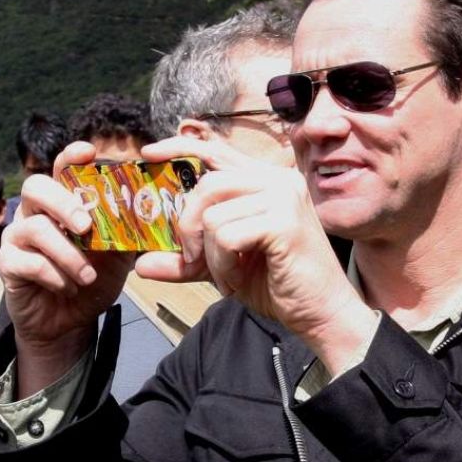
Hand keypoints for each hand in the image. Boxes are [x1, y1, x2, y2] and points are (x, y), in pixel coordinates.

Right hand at [0, 141, 133, 394]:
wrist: (68, 321)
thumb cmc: (91, 279)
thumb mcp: (117, 255)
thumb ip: (126, 232)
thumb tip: (151, 212)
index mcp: (62, 203)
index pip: (62, 168)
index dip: (72, 156)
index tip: (89, 152)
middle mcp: (35, 213)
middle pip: (36, 186)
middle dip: (63, 202)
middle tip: (86, 225)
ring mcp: (18, 237)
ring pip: (34, 228)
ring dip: (67, 253)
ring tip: (88, 275)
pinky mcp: (8, 265)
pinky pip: (28, 262)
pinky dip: (54, 275)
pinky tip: (69, 287)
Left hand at [137, 135, 376, 374]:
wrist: (320, 313)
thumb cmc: (278, 285)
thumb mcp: (223, 266)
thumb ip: (186, 260)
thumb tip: (141, 263)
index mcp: (265, 181)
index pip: (217, 151)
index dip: (180, 148)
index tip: (149, 154)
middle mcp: (278, 180)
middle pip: (207, 185)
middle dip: (188, 226)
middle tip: (194, 260)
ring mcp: (284, 197)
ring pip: (213, 215)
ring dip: (210, 255)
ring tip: (228, 275)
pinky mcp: (283, 222)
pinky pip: (226, 236)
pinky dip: (223, 265)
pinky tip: (239, 279)